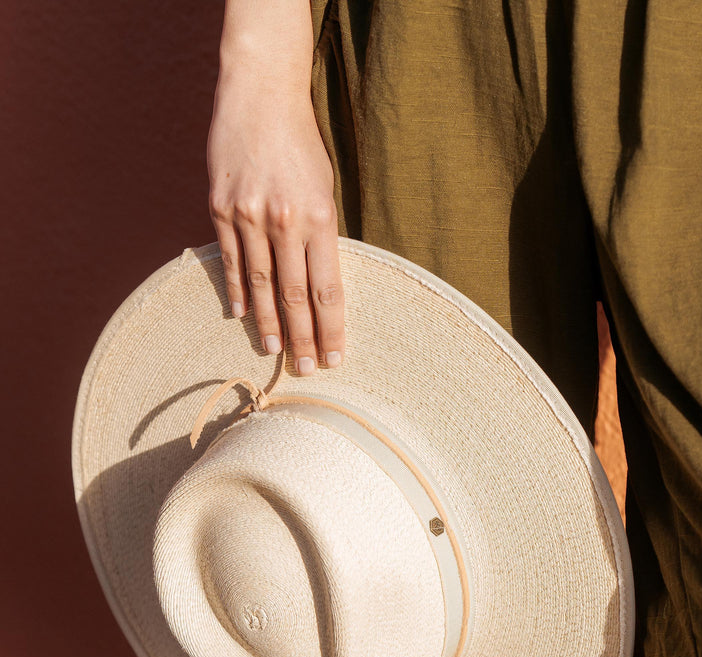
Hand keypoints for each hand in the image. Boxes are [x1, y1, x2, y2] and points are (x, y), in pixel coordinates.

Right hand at [207, 59, 343, 374]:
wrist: (260, 94)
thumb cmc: (301, 143)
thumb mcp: (325, 187)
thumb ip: (321, 234)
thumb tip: (318, 282)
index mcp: (319, 218)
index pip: (327, 290)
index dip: (331, 329)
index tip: (336, 357)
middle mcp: (284, 221)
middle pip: (296, 296)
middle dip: (302, 338)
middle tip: (306, 371)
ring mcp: (249, 216)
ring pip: (261, 284)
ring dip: (269, 323)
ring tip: (274, 352)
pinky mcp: (221, 208)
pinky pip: (230, 260)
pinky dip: (237, 290)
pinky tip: (242, 315)